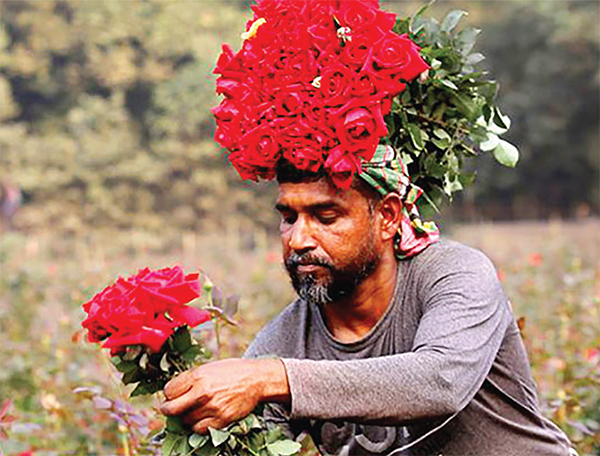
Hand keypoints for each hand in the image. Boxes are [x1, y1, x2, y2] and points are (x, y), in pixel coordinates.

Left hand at [160, 358, 289, 432]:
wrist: (256, 379)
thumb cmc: (232, 371)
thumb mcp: (209, 368)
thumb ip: (190, 378)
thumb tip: (172, 391)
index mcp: (198, 376)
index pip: (169, 391)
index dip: (168, 394)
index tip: (171, 395)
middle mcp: (203, 392)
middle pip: (172, 409)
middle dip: (167, 409)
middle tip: (169, 409)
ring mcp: (212, 407)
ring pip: (185, 420)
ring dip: (186, 417)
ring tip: (192, 410)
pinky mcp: (221, 420)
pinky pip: (199, 429)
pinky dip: (197, 425)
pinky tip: (202, 417)